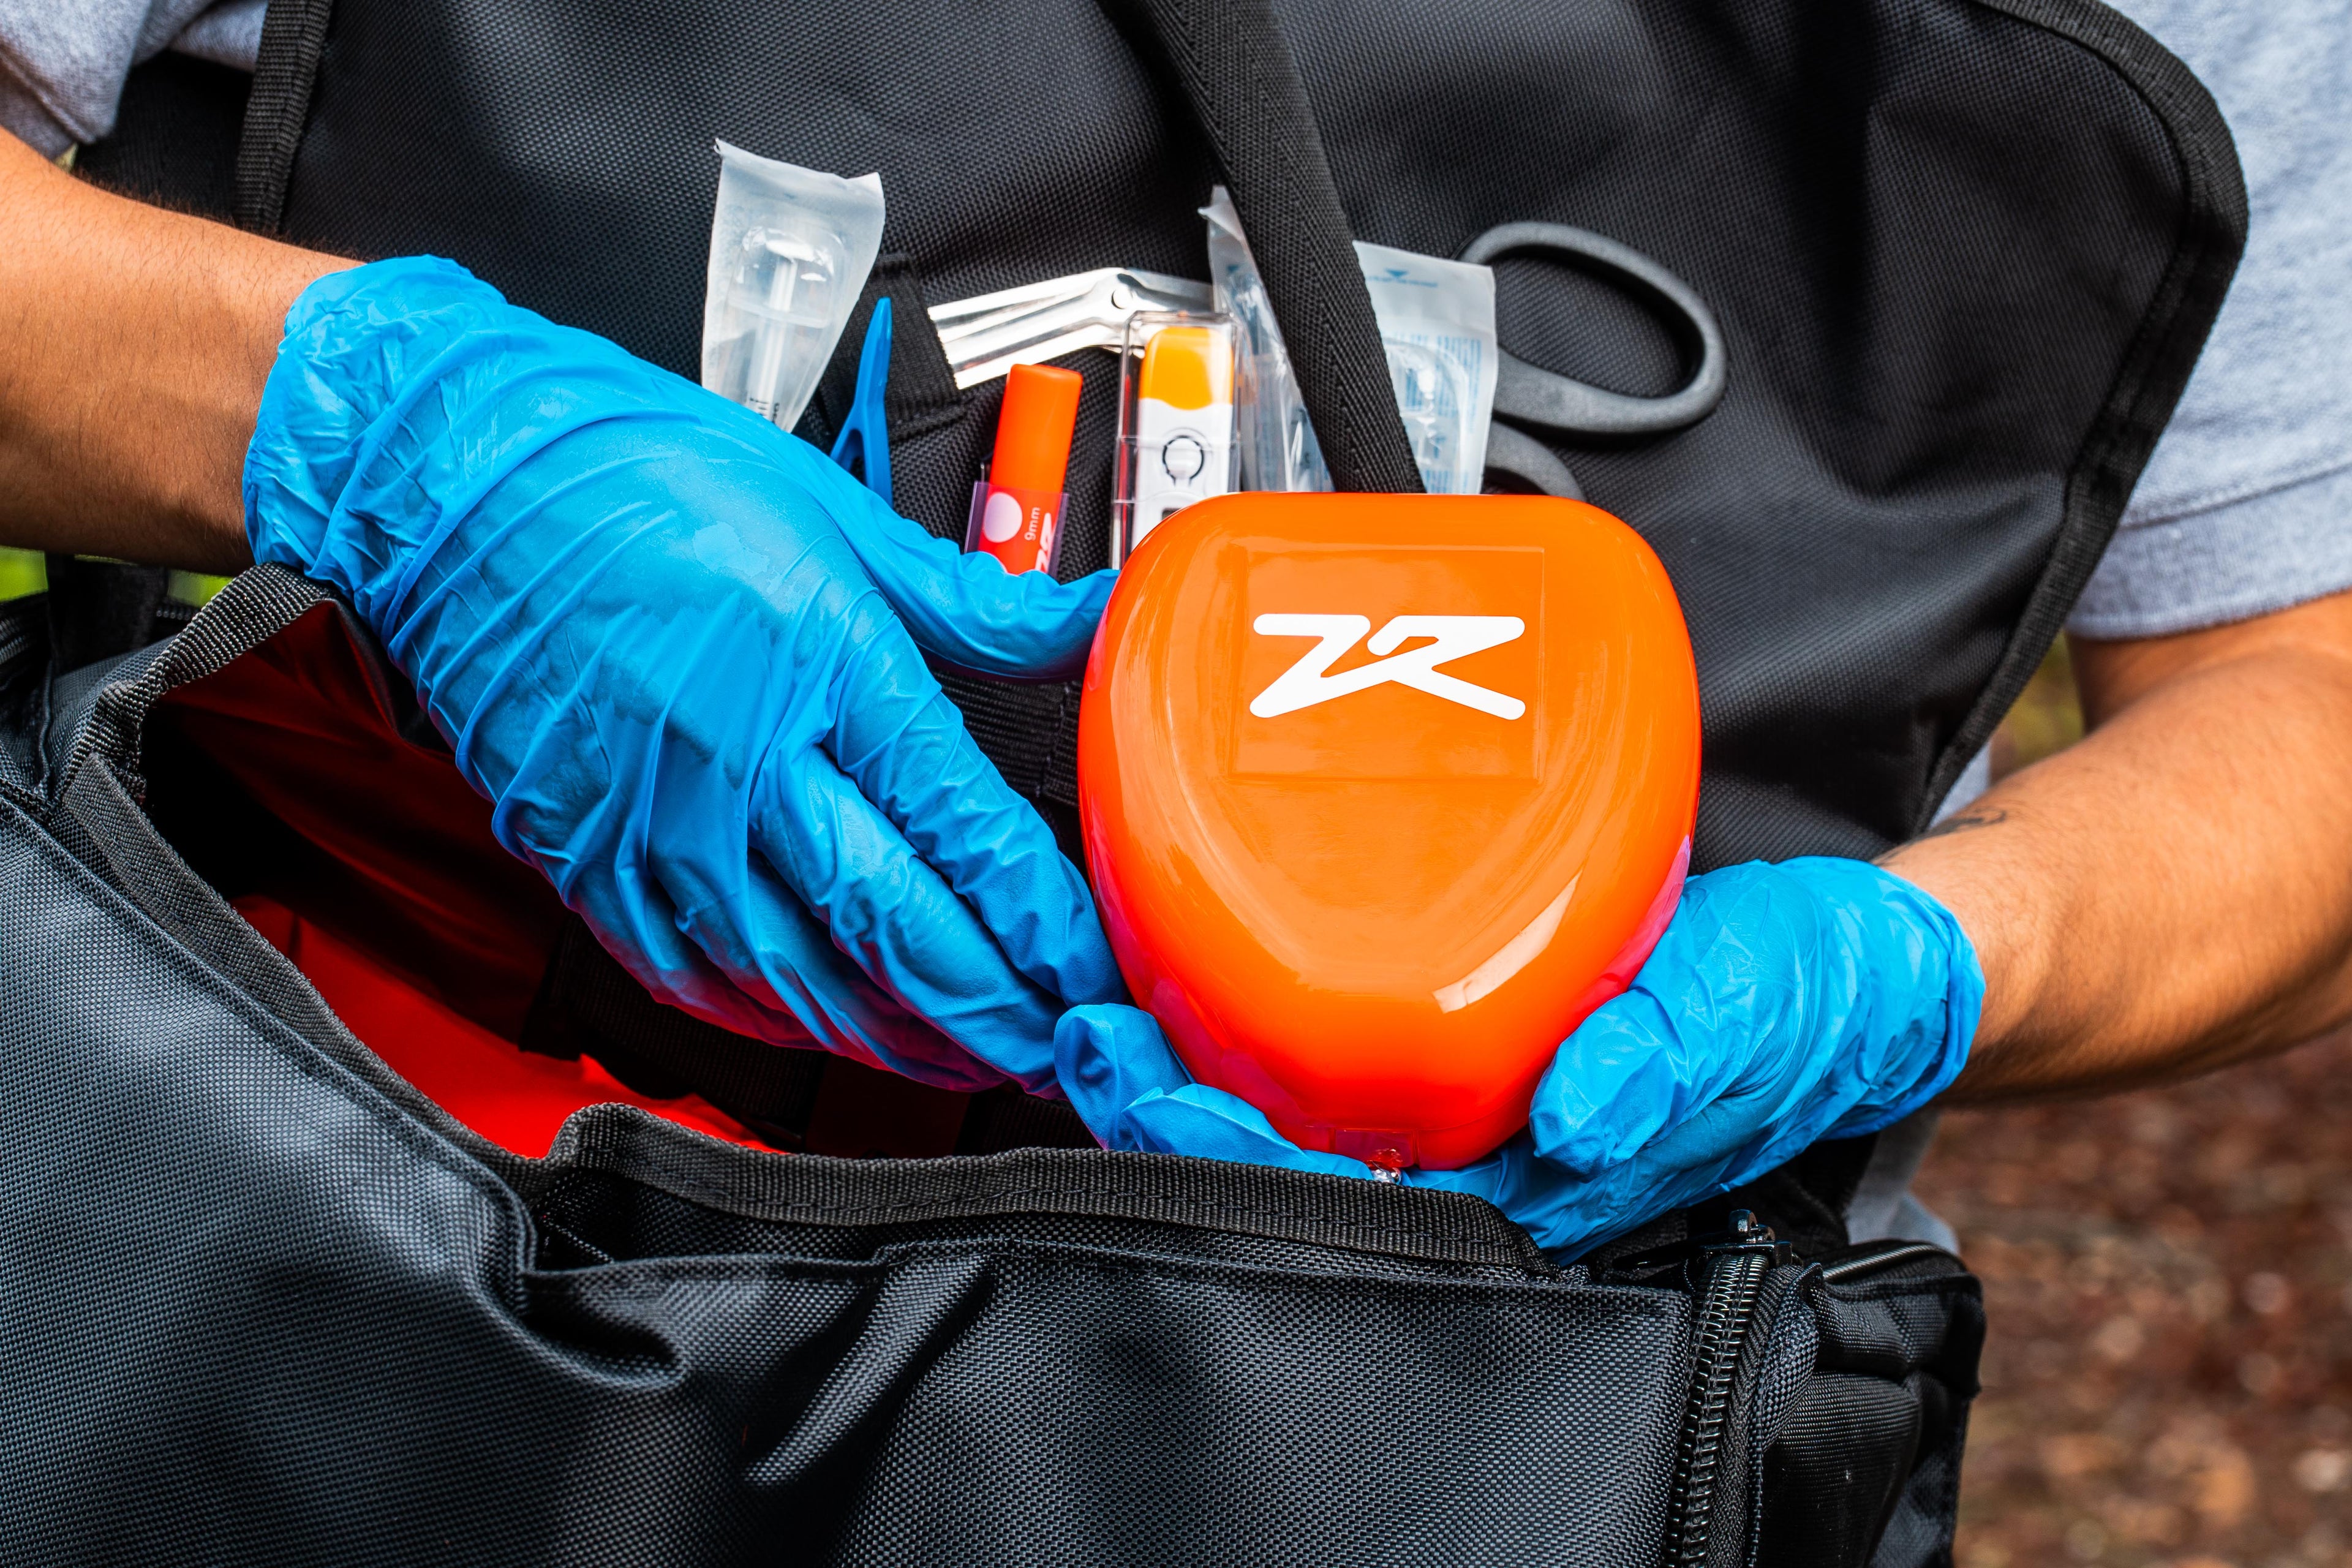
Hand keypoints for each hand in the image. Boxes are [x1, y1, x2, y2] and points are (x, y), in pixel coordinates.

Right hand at [245, 258, 1121, 1091]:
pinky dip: (784, 1023)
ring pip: (803, 981)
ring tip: (973, 1060)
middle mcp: (740, 759)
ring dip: (901, 1040)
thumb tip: (1095, 619)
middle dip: (995, 1011)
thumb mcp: (834, 510)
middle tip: (1062, 1050)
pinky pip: (702, 981)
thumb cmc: (637, 476)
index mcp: (820, 660)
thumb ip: (978, 595)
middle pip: (895, 929)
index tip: (1098, 971)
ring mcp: (656, 825)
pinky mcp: (588, 864)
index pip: (962, 828)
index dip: (1044, 923)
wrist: (451, 481)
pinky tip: (839, 1030)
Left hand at [1057, 857, 1980, 1254]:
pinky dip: (1265, 988)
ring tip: (1105, 986)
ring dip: (1204, 1044)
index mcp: (1547, 1170)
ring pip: (1310, 1089)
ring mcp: (1483, 1086)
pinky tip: (1203, 937)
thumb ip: (1680, 1055)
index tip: (1146, 1079)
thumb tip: (1578, 1110)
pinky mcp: (1483, 1018)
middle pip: (1302, 1146)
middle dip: (1181, 1100)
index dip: (1238, 1150)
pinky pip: (1350, 1022)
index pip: (1357, 1190)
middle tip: (1088, 1020)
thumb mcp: (1770, 1008)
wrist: (1871, 956)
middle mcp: (1495, 1143)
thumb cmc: (1825, 995)